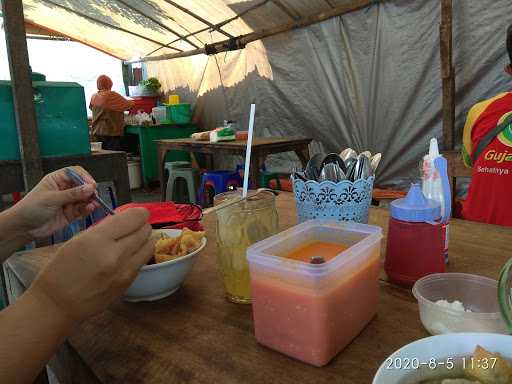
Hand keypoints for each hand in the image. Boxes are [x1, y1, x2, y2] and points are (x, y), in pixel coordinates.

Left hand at [10, 166, 99, 239]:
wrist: (23, 228)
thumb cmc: (30, 209)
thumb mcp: (52, 198)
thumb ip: (72, 194)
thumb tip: (90, 188)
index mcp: (57, 180)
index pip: (75, 173)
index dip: (84, 177)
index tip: (91, 184)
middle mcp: (64, 189)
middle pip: (83, 185)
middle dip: (90, 190)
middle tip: (94, 195)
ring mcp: (68, 201)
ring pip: (85, 198)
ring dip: (91, 200)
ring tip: (93, 203)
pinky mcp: (71, 213)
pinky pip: (83, 209)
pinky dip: (88, 208)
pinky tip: (90, 208)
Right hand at [28, 208, 152, 323]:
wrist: (58, 304)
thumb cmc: (61, 270)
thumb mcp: (77, 240)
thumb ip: (104, 228)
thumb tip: (124, 220)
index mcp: (97, 240)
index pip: (134, 218)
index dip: (138, 213)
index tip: (137, 214)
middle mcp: (115, 255)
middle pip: (145, 230)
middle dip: (140, 225)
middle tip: (132, 227)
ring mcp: (124, 271)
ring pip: (150, 245)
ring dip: (144, 240)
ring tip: (131, 241)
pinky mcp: (128, 283)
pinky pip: (143, 261)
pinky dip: (138, 255)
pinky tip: (126, 257)